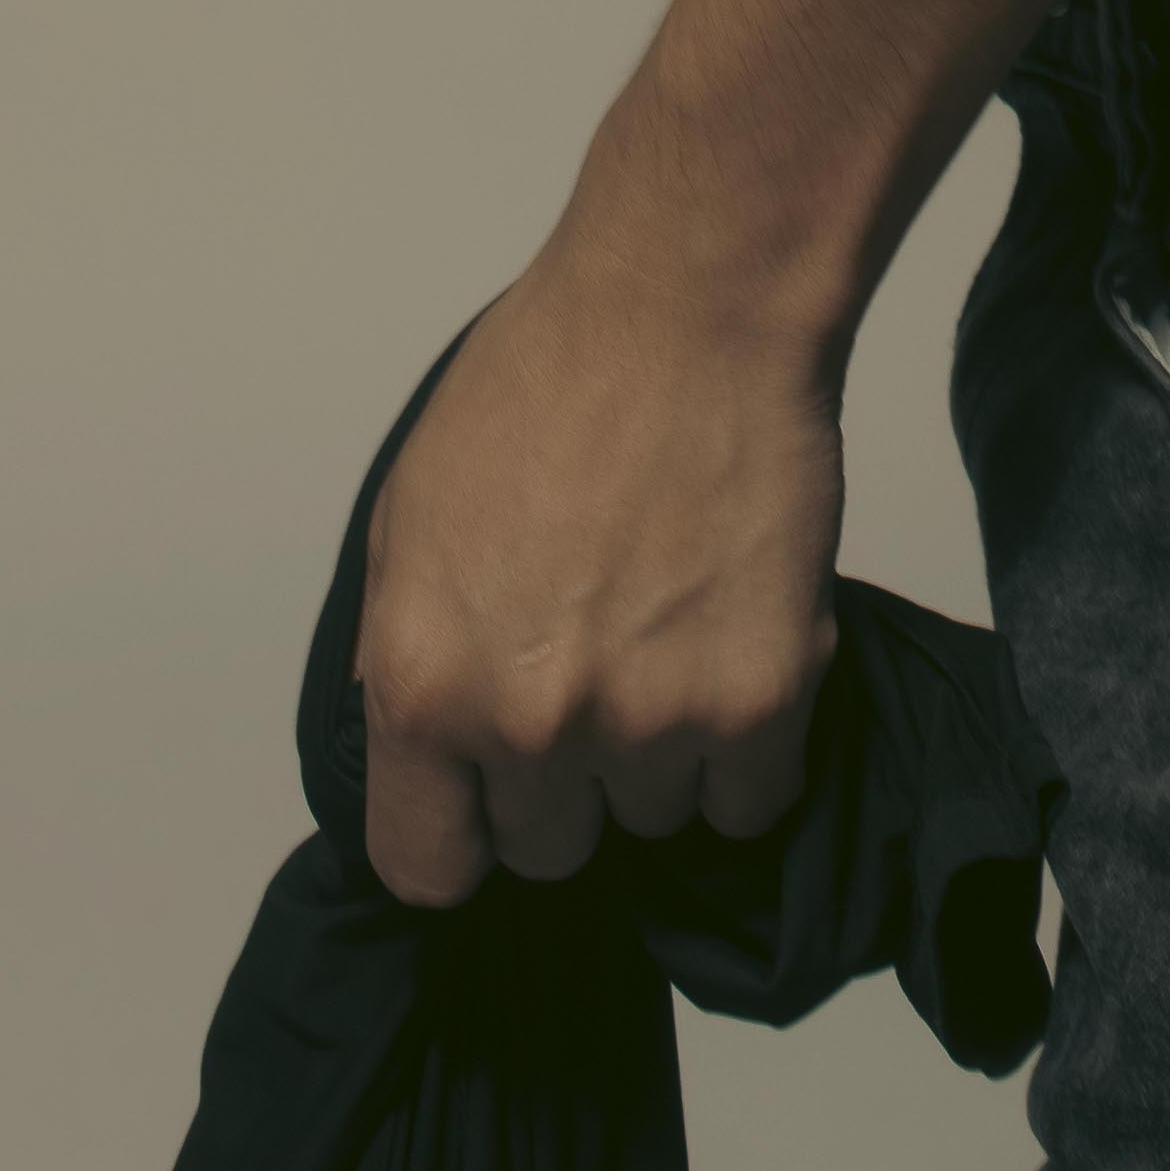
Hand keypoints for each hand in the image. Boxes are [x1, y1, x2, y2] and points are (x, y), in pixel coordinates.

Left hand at [353, 192, 845, 905]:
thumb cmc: (551, 376)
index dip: (463, 832)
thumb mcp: (412, 515)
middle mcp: (528, 724)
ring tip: (675, 632)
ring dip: (663, 752)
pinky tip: (735, 658)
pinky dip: (749, 750)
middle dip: (568, 777)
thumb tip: (429, 751)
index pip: (427, 867)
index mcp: (423, 683)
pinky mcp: (759, 698)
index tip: (489, 804)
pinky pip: (752, 802)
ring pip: (654, 819)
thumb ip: (410, 653)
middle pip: (550, 847)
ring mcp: (649, 721)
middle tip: (600, 669)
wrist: (689, 302)